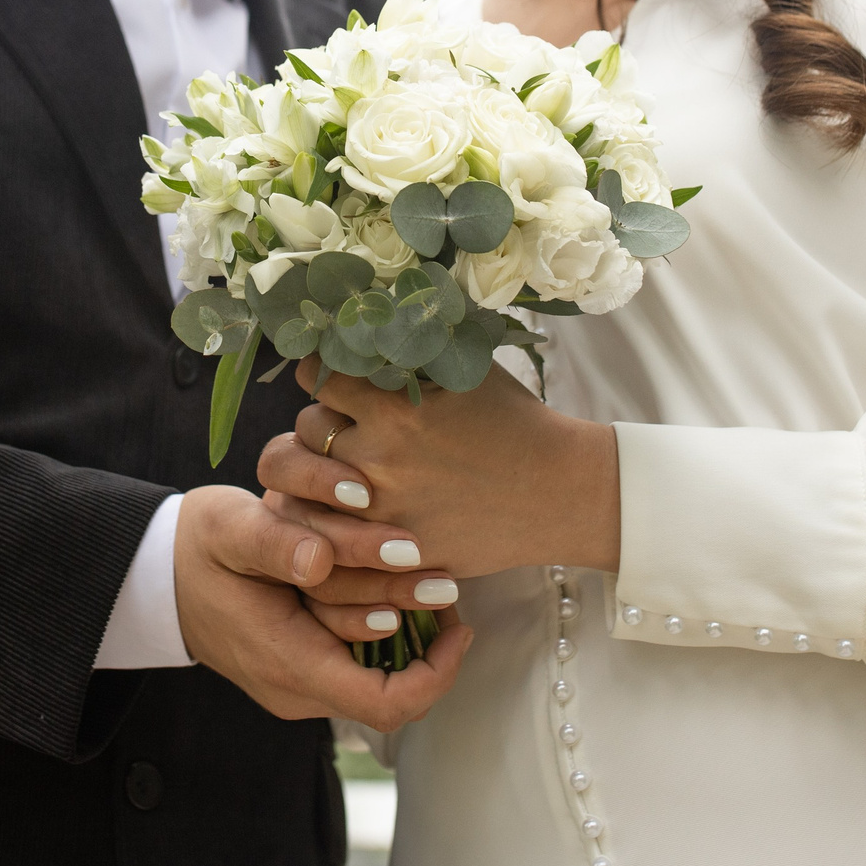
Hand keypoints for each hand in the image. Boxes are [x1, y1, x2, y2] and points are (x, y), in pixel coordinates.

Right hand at [171, 485, 473, 730]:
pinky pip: (359, 664)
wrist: (159, 576)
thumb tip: (319, 560)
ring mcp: (300, 686)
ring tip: (425, 576)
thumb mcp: (228, 527)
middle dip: (427, 636)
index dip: (437, 671)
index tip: (457, 620)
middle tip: (448, 580)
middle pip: (390, 685)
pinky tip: (390, 585)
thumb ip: (273, 542)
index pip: (386, 702)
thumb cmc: (198, 547)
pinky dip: (382, 628)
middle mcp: (298, 689)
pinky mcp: (302, 671)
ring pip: (377, 674)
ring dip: (407, 629)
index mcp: (286, 662)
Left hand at [257, 361, 620, 578]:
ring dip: (326, 470)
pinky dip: (344, 515)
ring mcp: (382, 511)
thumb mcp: (466, 372)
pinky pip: (340, 530)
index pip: (316, 377)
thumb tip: (370, 315)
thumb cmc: (516, 423)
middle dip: (323, 420)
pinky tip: (362, 503)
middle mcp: (378, 458)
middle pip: (306, 429)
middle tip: (346, 421)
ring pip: (314, 484)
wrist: (559, 493)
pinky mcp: (393, 550)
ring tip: (354, 463)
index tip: (331, 374)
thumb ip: (412, 351)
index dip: (321, 372)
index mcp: (393, 408)